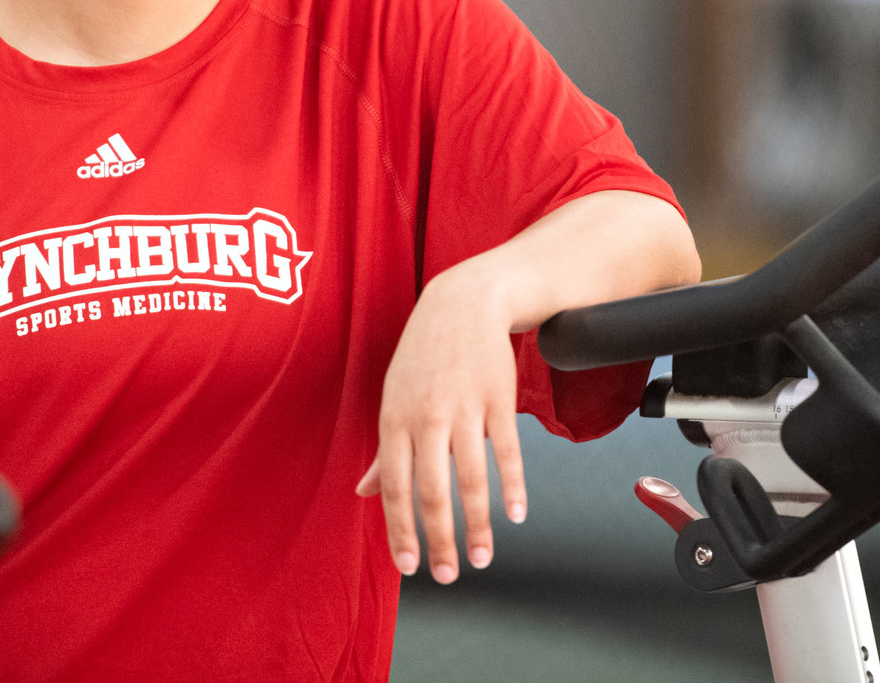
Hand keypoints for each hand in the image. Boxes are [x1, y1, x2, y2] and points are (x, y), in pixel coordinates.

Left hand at [355, 265, 526, 583]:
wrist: (463, 304)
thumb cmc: (423, 356)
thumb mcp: (393, 397)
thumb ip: (385, 451)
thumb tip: (363, 492)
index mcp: (394, 421)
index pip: (396, 489)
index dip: (402, 532)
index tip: (411, 567)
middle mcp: (427, 418)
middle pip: (433, 492)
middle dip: (440, 540)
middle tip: (449, 574)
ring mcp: (464, 408)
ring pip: (471, 478)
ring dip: (478, 525)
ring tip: (481, 558)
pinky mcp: (498, 400)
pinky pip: (506, 451)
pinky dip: (512, 486)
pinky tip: (516, 515)